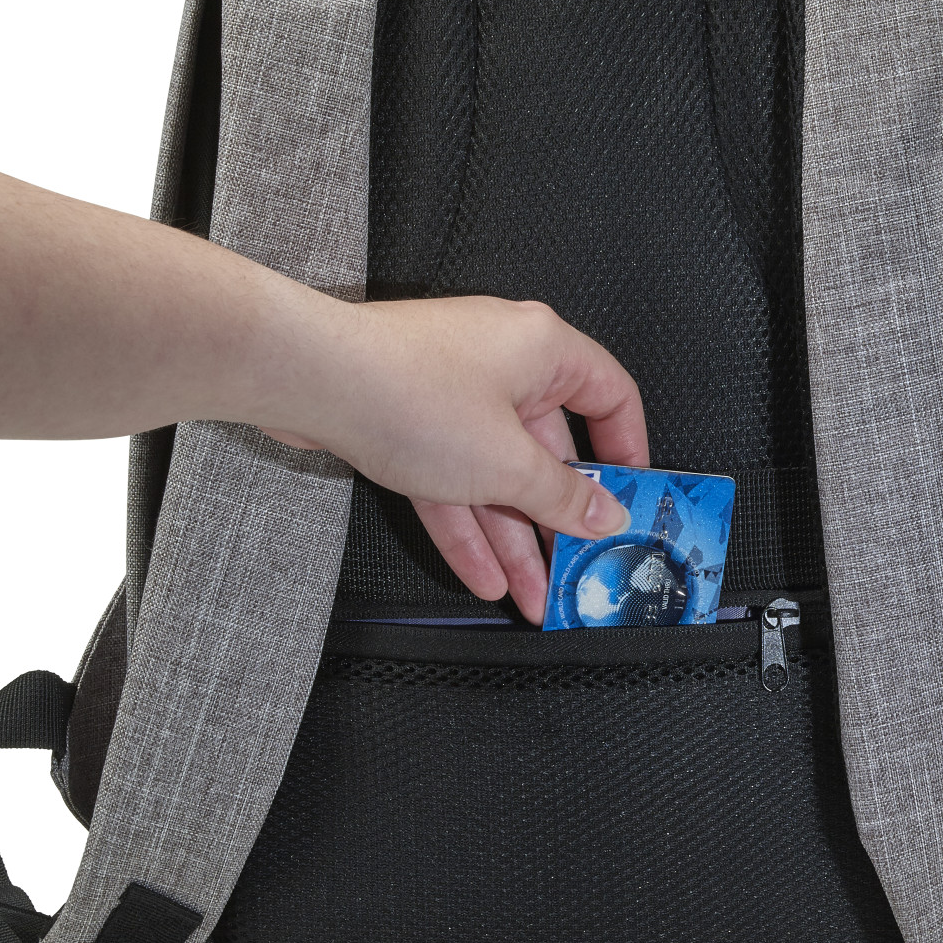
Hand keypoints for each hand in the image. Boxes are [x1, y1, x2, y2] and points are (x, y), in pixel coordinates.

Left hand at [258, 295, 646, 623]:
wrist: (310, 378)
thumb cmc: (408, 391)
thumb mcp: (508, 463)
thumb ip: (563, 495)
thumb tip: (604, 513)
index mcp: (543, 348)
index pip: (611, 395)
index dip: (628, 451)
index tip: (632, 499)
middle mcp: (503, 361)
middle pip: (549, 449)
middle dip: (558, 519)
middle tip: (574, 568)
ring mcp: (455, 391)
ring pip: (497, 473)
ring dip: (514, 536)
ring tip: (531, 594)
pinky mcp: (412, 418)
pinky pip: (454, 477)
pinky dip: (468, 524)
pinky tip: (483, 573)